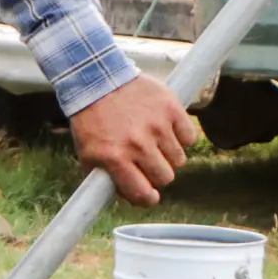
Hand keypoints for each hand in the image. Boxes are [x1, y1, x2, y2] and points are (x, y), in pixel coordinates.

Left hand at [69, 75, 200, 205]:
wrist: (97, 80)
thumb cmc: (92, 120)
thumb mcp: (88, 152)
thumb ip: (107, 176)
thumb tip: (131, 196)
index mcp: (114, 158)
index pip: (142, 193)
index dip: (148, 198)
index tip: (150, 196)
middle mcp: (137, 145)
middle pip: (165, 177)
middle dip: (157, 174)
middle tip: (148, 162)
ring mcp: (157, 127)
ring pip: (179, 159)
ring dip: (168, 155)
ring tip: (153, 141)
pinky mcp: (172, 109)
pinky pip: (189, 137)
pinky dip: (180, 136)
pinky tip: (165, 129)